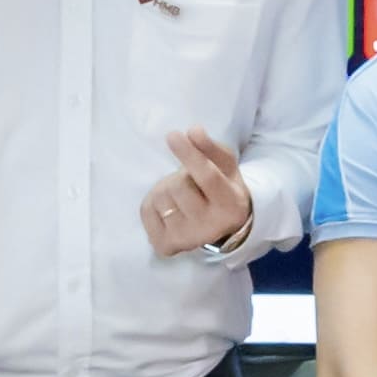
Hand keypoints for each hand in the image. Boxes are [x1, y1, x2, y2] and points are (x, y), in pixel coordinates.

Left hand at [140, 124, 256, 260]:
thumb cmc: (222, 188)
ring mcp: (187, 240)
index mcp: (231, 206)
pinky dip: (153, 202)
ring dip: (167, 188)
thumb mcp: (226, 167)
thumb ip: (211, 148)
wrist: (220, 228)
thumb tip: (193, 131)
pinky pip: (146, 210)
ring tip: (181, 196)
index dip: (189, 154)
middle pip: (178, 185)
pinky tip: (170, 209)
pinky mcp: (166, 245)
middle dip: (180, 176)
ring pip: (160, 196)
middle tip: (191, 183)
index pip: (208, 177)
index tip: (172, 135)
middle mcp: (211, 228)